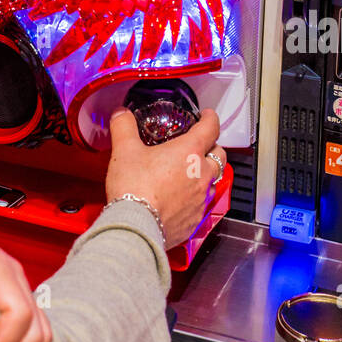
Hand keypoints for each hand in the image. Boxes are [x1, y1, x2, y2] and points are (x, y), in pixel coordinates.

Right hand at [105, 107, 225, 249]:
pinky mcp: (195, 220)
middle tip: (199, 145)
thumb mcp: (124, 149)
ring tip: (188, 173)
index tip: (207, 116)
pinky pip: (201, 204)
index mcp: (190, 152)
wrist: (135, 227)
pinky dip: (194, 197)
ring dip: (205, 174)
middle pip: (220, 155)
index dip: (210, 118)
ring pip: (213, 181)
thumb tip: (121, 114)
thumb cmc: (134, 187)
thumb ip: (124, 126)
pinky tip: (178, 198)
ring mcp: (200, 200)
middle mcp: (201, 175)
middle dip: (212, 147)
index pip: (211, 128)